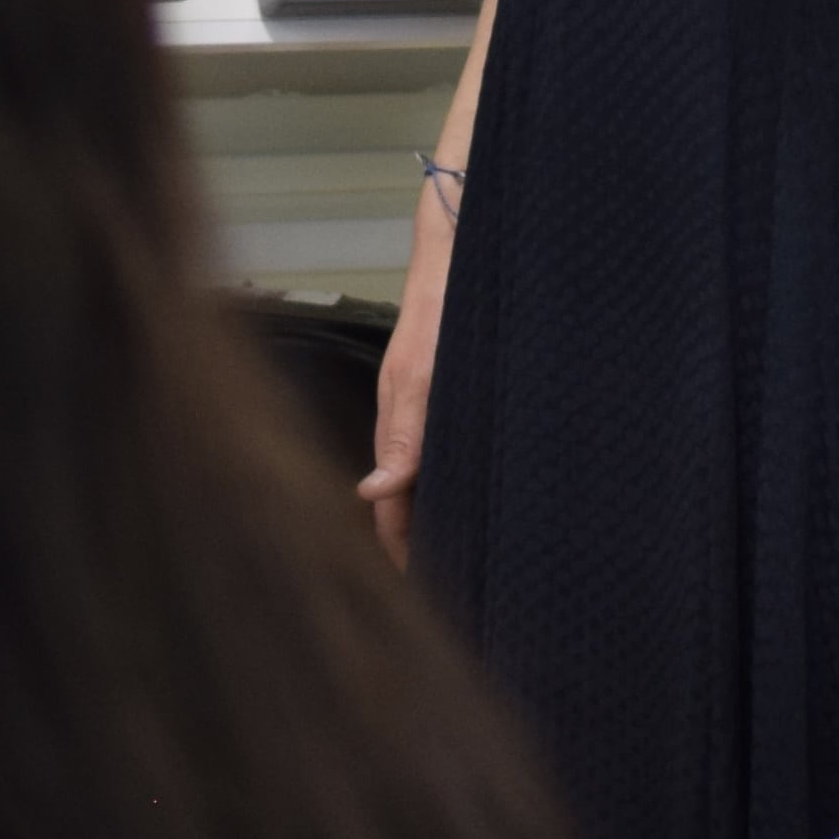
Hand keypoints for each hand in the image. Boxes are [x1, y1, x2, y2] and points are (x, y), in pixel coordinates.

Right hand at [361, 212, 453, 564]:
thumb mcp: (425, 378)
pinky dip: (444, 476)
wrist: (459, 251)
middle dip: (415, 539)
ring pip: (418, 474)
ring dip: (430, 511)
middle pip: (401, 498)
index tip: (419, 586)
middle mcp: (405, 419)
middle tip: (445, 580)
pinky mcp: (440, 389)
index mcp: (395, 424)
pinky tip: (466, 486)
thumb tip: (373, 494)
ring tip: (457, 548)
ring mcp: (421, 405)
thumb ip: (405, 438)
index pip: (389, 508)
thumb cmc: (442, 308)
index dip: (401, 548)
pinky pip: (434, 446)